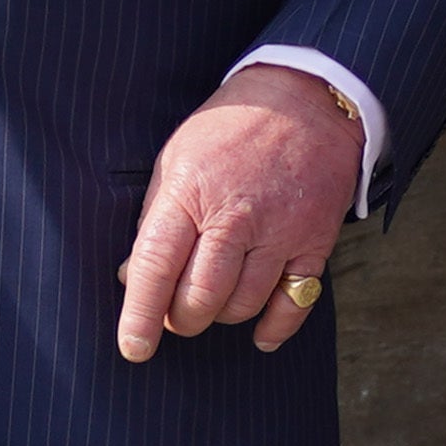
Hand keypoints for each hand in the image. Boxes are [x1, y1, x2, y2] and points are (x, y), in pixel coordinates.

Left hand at [113, 65, 362, 361]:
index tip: (133, 348)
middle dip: (181, 319)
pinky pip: (294, 305)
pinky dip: (274, 328)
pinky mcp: (315, 241)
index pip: (156, 264)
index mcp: (191, 191)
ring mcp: (280, 230)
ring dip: (222, 314)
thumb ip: (154, 220)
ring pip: (242, 306)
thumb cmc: (230, 129)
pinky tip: (260, 333)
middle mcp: (236, 215)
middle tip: (177, 312)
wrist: (306, 98)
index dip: (141, 313)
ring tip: (216, 295)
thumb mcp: (177, 158)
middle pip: (200, 297)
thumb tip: (130, 278)